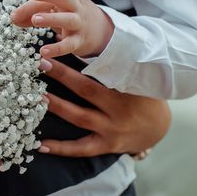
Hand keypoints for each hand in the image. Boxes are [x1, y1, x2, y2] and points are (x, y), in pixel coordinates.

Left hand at [11, 0, 113, 58]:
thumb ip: (33, 12)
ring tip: (35, 20)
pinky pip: (68, 45)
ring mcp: (79, 24)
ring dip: (51, 18)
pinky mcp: (80, 41)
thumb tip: (13, 18)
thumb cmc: (71, 16)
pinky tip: (44, 52)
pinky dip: (57, 49)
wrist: (102, 31)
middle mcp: (75, 7)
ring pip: (67, 19)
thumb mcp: (55, 10)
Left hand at [39, 59, 171, 156]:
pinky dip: (61, 148)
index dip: (77, 61)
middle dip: (62, 76)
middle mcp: (117, 109)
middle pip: (85, 90)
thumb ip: (112, 67)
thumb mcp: (133, 79)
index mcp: (124, 89)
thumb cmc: (141, 96)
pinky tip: (40, 145)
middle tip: (41, 64)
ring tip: (36, 98)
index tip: (57, 51)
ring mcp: (112, 130)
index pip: (98, 71)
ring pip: (80, 118)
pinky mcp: (107, 146)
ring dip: (57, 107)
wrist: (160, 127)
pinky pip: (81, 149)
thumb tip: (82, 47)